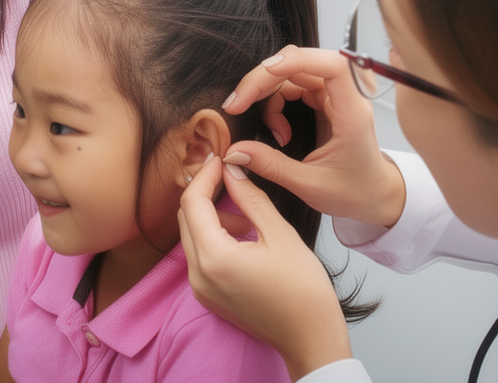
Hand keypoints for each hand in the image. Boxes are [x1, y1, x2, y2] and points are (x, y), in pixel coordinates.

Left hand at [179, 155, 351, 378]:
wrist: (311, 337)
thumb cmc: (303, 289)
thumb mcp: (280, 234)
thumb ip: (251, 198)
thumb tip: (233, 169)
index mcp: (214, 257)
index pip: (193, 202)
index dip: (205, 175)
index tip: (221, 159)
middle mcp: (197, 275)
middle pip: (186, 218)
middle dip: (206, 194)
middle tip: (231, 177)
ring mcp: (200, 289)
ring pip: (191, 236)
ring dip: (212, 218)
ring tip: (248, 219)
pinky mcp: (207, 296)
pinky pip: (200, 256)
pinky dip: (214, 239)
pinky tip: (244, 238)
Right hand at [224, 46, 404, 227]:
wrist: (373, 195)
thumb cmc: (354, 191)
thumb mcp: (309, 185)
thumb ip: (271, 166)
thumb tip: (234, 151)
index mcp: (352, 114)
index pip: (332, 66)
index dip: (298, 60)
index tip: (264, 73)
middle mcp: (347, 96)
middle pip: (301, 63)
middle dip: (263, 79)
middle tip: (236, 104)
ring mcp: (336, 95)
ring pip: (292, 72)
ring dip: (267, 93)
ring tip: (269, 130)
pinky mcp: (326, 98)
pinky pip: (293, 83)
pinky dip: (275, 101)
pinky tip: (278, 130)